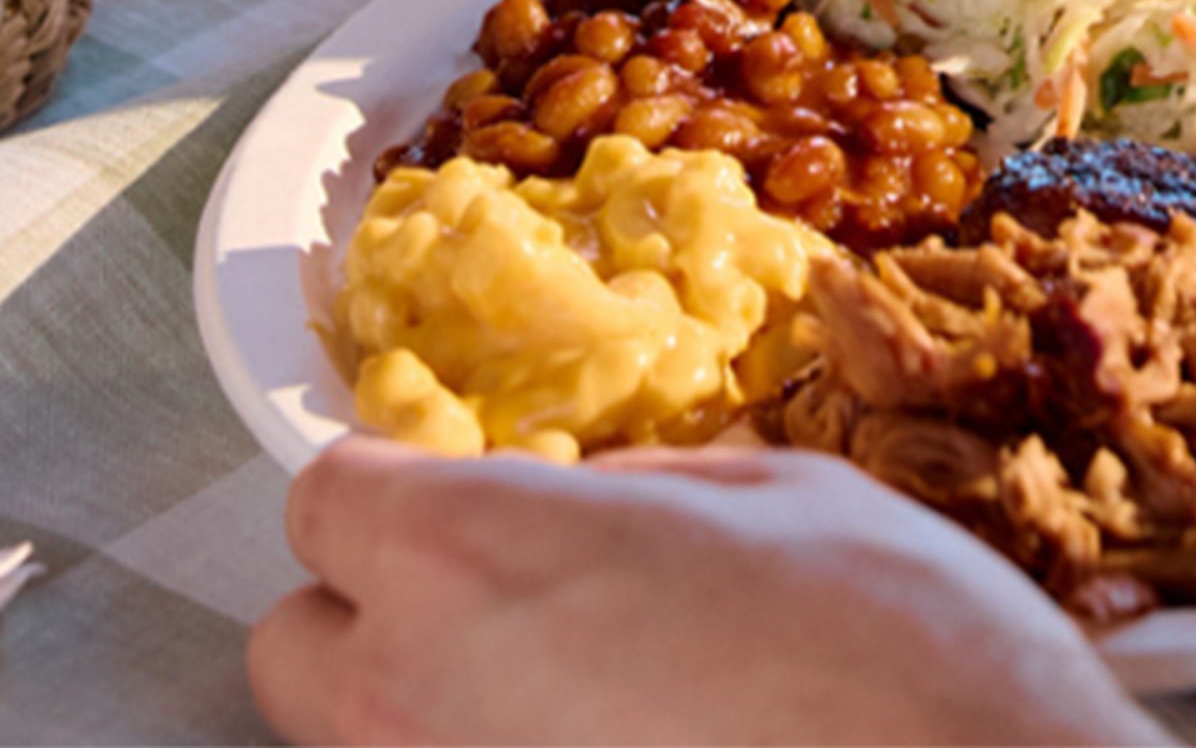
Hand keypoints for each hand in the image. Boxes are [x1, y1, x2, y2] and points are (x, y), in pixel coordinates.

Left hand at [248, 440, 1164, 746]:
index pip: (327, 497)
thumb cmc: (891, 641)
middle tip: (503, 599)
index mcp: (477, 551)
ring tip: (584, 692)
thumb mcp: (774, 492)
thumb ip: (636, 492)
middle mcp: (416, 696)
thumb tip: (582, 509)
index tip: (454, 486)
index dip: (394, 482)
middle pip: (296, 643)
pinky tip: (622, 745)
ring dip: (440, 704)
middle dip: (378, 610)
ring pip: (366, 739)